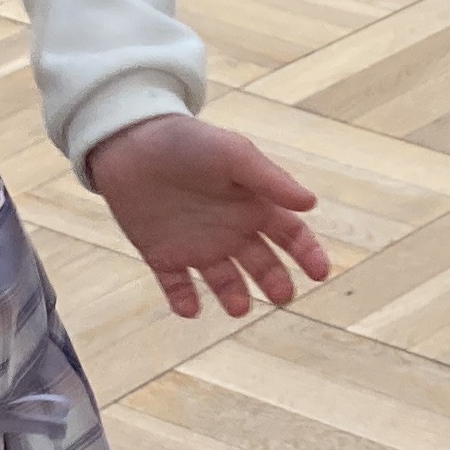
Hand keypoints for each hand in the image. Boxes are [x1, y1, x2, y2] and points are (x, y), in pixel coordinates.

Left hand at [89, 115, 331, 319]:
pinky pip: (177, 286)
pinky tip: (189, 308)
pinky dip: (183, 301)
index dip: (308, 254)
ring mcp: (198, 245)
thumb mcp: (233, 154)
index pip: (291, 235)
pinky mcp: (163, 255)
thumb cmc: (188, 141)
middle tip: (280, 295)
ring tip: (238, 307)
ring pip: (224, 282)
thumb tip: (311, 204)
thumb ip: (269, 179)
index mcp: (253, 204)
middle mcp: (231, 230)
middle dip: (274, 282)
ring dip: (234, 296)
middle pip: (263, 264)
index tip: (320, 273)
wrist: (129, 142)